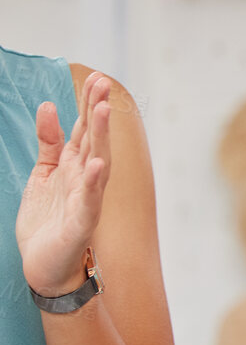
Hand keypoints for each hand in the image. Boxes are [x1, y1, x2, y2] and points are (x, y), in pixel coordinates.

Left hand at [16, 71, 111, 295]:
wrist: (46, 266)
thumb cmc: (48, 221)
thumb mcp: (43, 173)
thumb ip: (49, 142)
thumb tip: (48, 106)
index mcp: (76, 166)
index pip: (86, 129)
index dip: (89, 104)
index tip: (96, 78)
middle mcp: (86, 178)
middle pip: (94, 139)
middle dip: (98, 111)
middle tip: (103, 83)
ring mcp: (86, 199)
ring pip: (97, 162)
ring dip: (101, 137)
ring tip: (102, 112)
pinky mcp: (81, 222)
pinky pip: (89, 200)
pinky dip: (94, 183)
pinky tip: (97, 165)